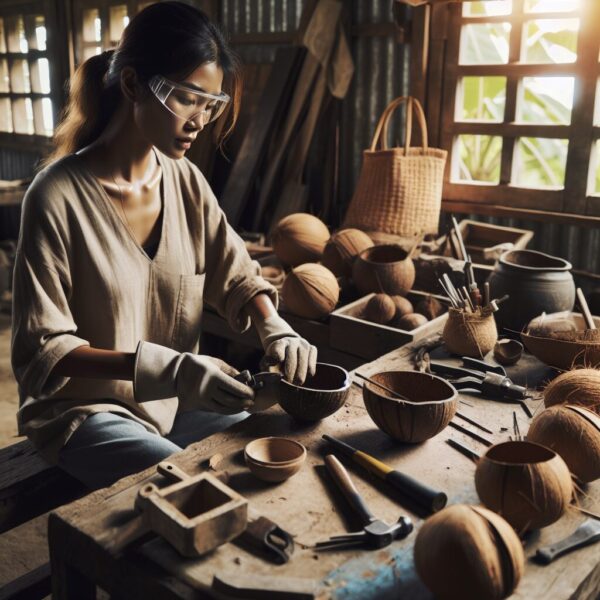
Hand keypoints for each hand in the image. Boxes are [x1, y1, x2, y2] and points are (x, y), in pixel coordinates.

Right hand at [133, 341, 253, 413]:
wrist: (175, 372)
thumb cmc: (199, 364)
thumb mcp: (215, 362)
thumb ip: (230, 371)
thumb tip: (245, 380)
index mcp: (213, 376)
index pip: (234, 387)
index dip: (246, 392)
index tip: (253, 394)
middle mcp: (207, 389)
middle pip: (230, 400)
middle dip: (243, 402)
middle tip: (252, 402)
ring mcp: (201, 399)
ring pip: (223, 408)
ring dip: (236, 409)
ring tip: (245, 406)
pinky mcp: (197, 405)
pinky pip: (215, 409)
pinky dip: (226, 410)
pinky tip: (233, 408)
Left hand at [254, 314, 316, 383]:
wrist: (287, 346)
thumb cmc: (275, 359)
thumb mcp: (268, 361)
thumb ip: (268, 369)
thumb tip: (273, 377)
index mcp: (279, 344)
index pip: (278, 351)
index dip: (278, 357)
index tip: (279, 363)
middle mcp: (292, 342)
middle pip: (292, 361)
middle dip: (290, 376)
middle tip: (288, 385)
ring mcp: (303, 344)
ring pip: (304, 365)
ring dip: (300, 377)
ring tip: (296, 384)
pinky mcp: (312, 348)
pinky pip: (312, 365)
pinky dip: (308, 374)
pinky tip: (303, 376)